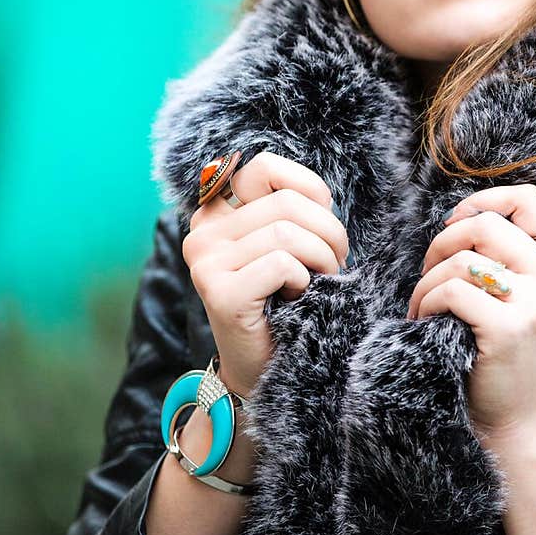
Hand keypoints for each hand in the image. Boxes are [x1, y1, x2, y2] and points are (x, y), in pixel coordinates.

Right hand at [182, 151, 348, 399]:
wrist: (262, 367)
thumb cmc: (283, 299)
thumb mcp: (286, 244)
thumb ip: (290, 210)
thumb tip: (318, 195)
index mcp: (216, 211)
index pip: (264, 167)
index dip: (309, 189)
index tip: (322, 221)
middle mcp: (202, 231)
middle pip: (285, 202)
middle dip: (328, 231)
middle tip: (334, 262)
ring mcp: (205, 262)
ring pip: (286, 233)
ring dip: (321, 258)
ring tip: (319, 280)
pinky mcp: (219, 292)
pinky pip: (281, 264)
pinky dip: (304, 280)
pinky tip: (297, 297)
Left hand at [406, 184, 535, 445]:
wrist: (520, 419)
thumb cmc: (514, 354)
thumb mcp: (533, 297)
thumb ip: (515, 256)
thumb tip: (463, 215)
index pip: (530, 201)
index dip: (485, 200)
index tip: (456, 223)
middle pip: (486, 225)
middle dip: (444, 242)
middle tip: (430, 270)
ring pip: (463, 259)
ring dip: (428, 280)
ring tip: (423, 304)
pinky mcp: (508, 328)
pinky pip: (451, 292)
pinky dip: (426, 302)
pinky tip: (425, 320)